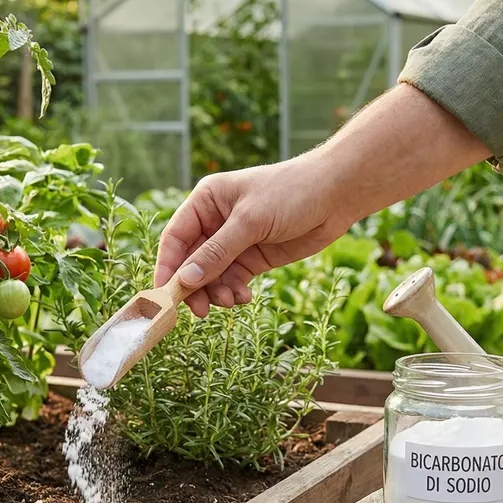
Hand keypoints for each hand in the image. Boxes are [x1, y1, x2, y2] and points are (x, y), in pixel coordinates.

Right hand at [154, 159, 352, 316]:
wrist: (337, 194)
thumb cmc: (291, 192)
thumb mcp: (250, 222)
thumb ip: (216, 253)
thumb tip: (185, 281)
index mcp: (206, 201)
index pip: (176, 238)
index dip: (168, 267)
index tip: (166, 295)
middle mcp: (215, 222)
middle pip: (191, 262)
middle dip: (195, 287)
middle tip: (202, 310)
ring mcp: (235, 242)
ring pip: (212, 276)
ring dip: (217, 292)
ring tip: (231, 301)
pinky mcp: (253, 257)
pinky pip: (233, 281)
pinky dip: (234, 292)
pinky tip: (244, 297)